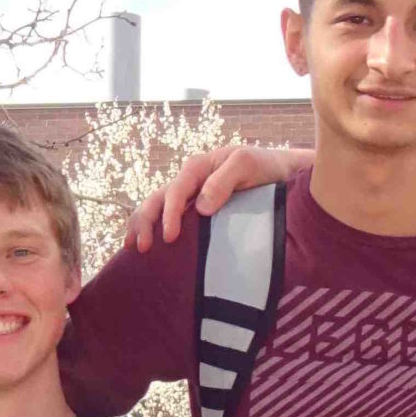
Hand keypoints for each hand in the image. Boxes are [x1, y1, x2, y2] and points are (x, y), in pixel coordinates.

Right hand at [128, 144, 311, 250]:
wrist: (282, 175)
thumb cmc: (265, 167)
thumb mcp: (248, 165)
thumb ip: (224, 181)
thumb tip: (200, 208)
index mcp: (198, 167)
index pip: (176, 190)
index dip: (169, 214)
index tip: (170, 237)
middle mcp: (189, 181)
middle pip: (157, 199)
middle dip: (145, 222)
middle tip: (142, 248)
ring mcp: (190, 197)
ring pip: (156, 209)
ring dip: (142, 227)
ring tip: (133, 250)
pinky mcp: (196, 213)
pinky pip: (169, 220)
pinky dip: (155, 232)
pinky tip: (149, 251)